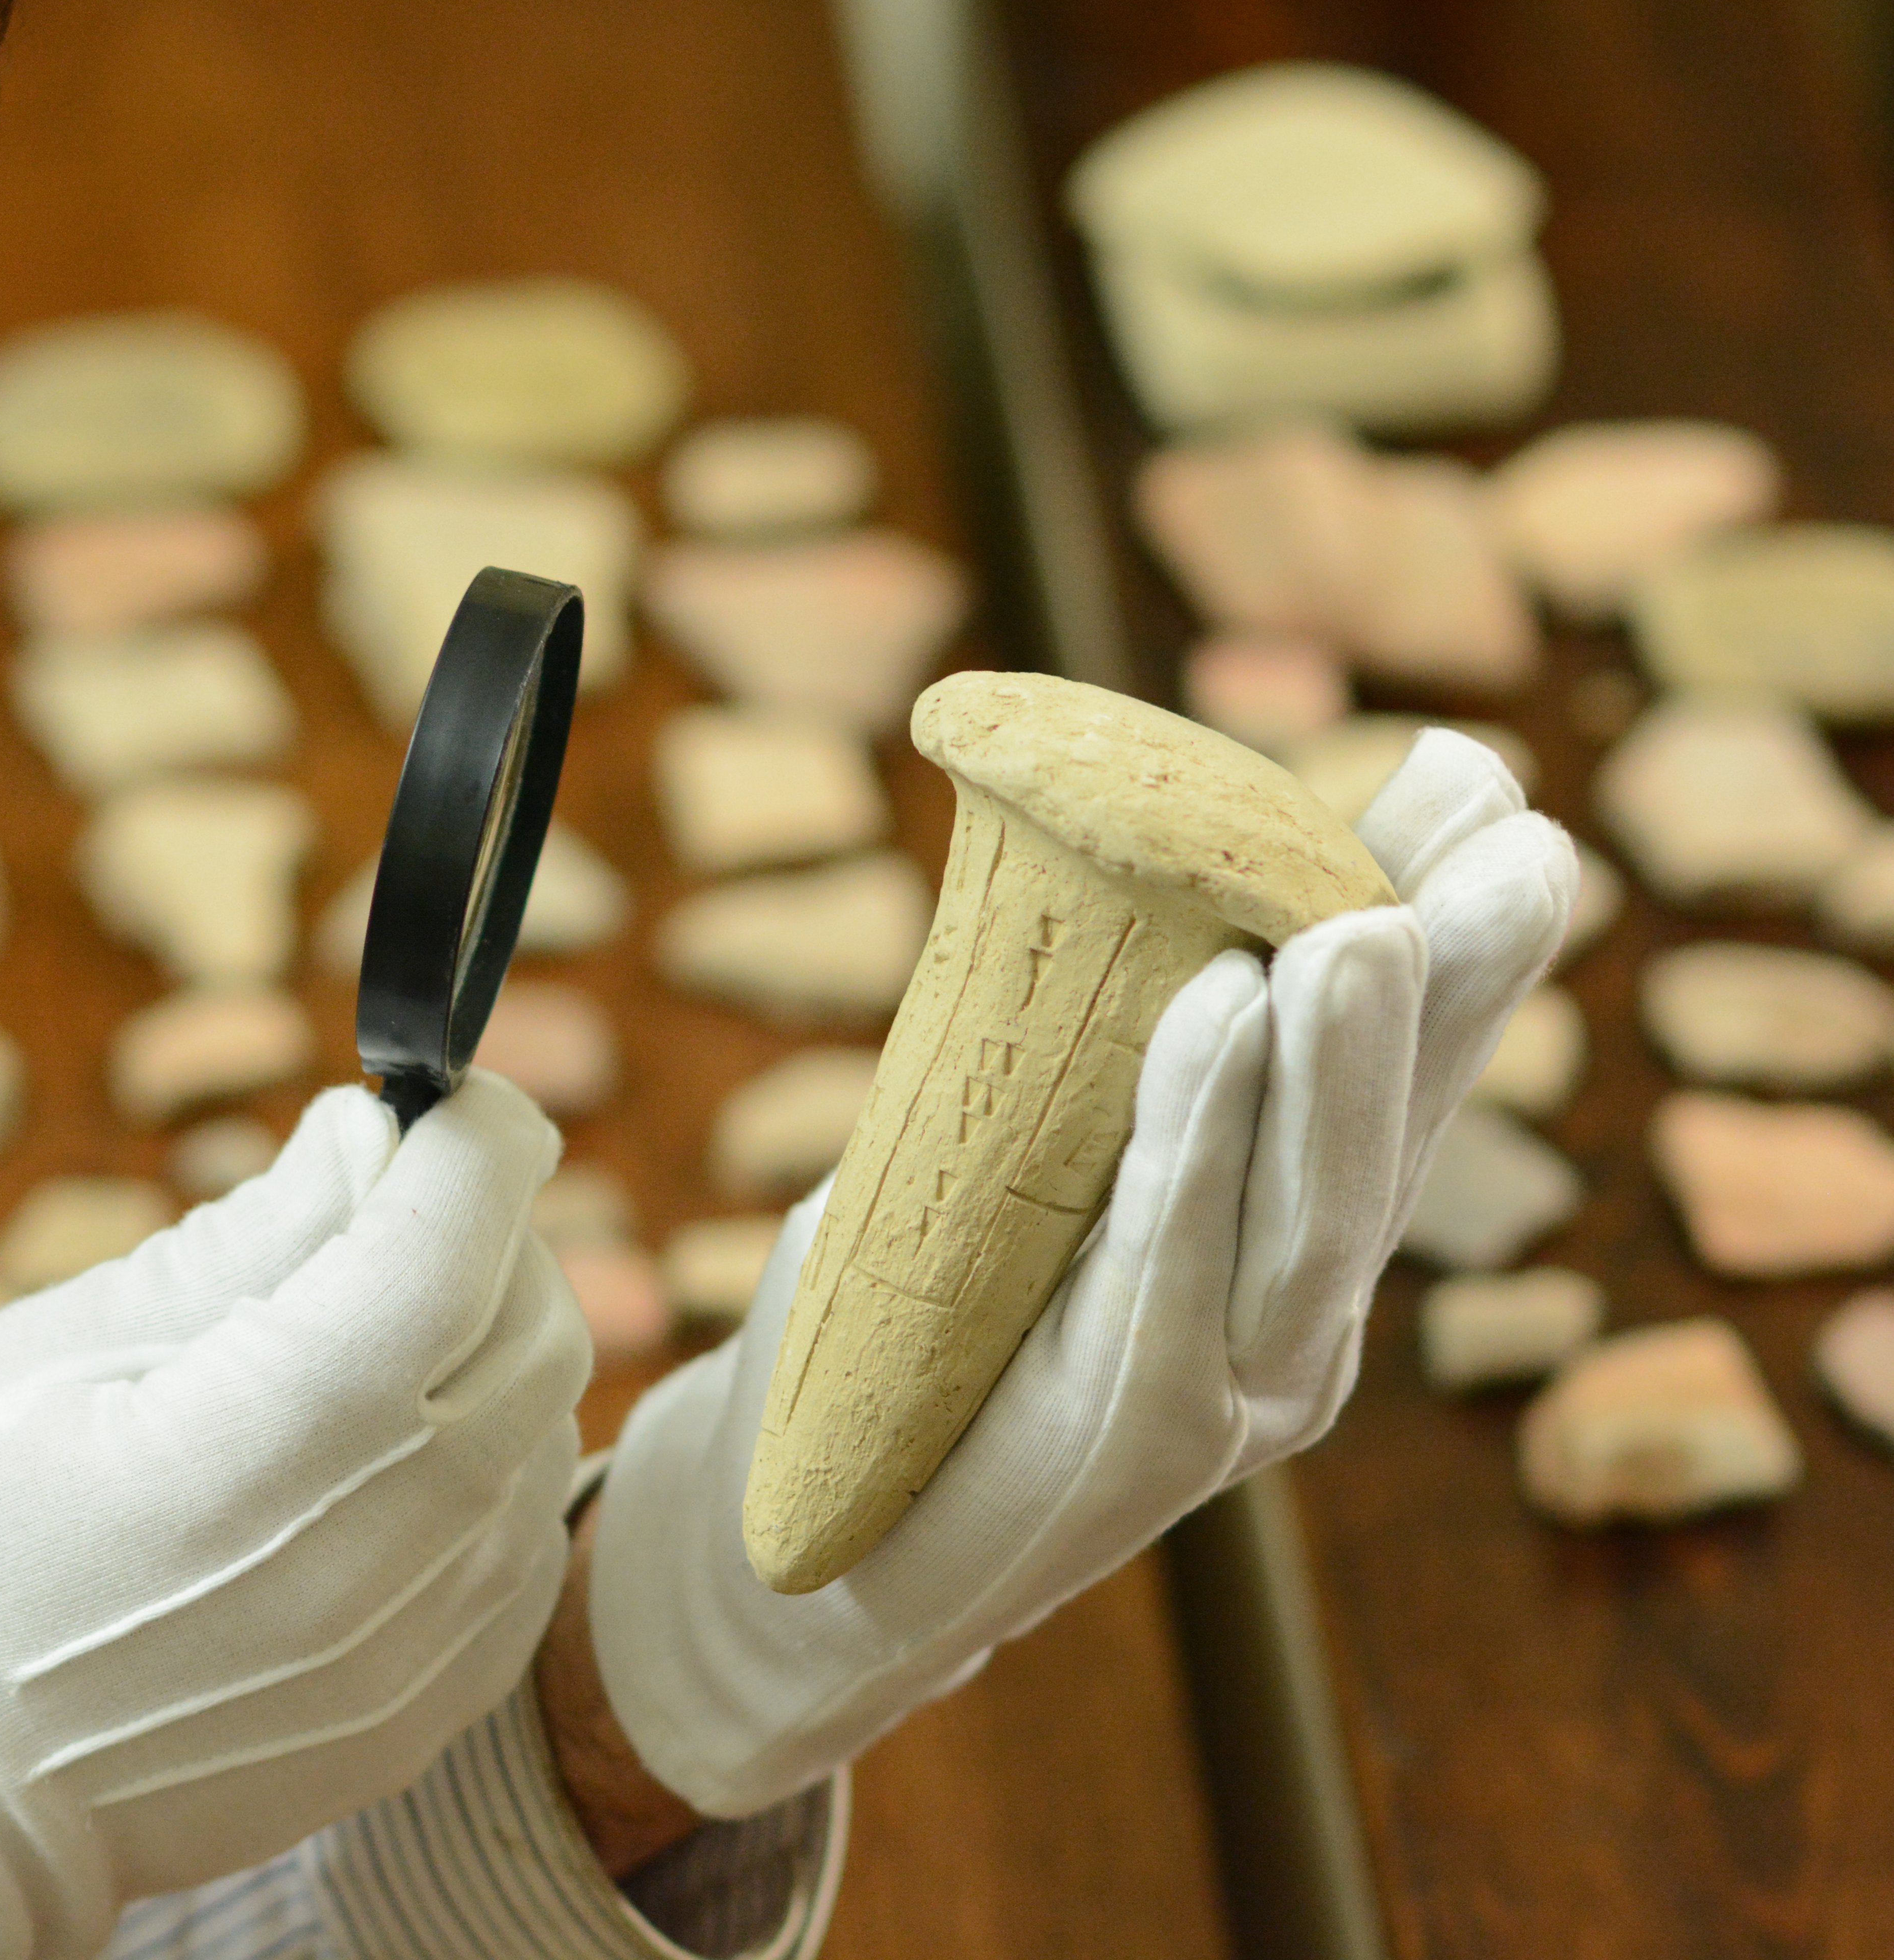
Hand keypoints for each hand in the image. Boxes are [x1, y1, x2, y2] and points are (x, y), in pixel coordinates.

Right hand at [0, 1072, 591, 1955]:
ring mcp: (416, 1649)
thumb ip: (244, 1242)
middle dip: (482, 1228)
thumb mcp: (57, 1353)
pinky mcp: (432, 1704)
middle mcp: (373, 1559)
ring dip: (486, 1340)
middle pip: (530, 1326)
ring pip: (546, 1423)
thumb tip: (364, 1130)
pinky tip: (378, 1447)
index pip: (449, 1246)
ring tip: (361, 1331)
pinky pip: (527, 1530)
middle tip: (384, 1205)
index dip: (474, 1139)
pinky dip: (488, 1452)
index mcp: (259, 1451)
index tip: (448, 1097)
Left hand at [586, 729, 1575, 1815]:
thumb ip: (1091, 1065)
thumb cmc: (923, 1330)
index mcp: (1276, 1248)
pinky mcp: (1133, 1437)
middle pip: (1389, 1138)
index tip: (1478, 787)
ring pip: (1312, 1209)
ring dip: (1344, 1058)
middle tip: (1507, 826)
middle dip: (1455, 983)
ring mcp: (1229, 1392)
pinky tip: (1223, 1013)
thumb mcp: (1025, 1169)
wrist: (821, 1540)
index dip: (1448, 950)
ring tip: (1366, 916)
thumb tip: (1102, 872)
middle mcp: (1288, 1322)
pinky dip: (1202, 1138)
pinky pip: (1174, 1262)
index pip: (1386, 1085)